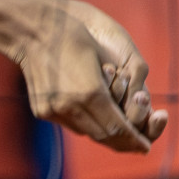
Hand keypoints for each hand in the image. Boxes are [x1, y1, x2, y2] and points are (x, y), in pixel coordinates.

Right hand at [15, 0, 167, 153]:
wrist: (32, 31)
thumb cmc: (74, 37)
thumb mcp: (103, 59)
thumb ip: (118, 93)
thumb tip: (127, 120)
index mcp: (90, 93)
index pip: (118, 128)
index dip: (134, 139)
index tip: (146, 146)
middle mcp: (71, 107)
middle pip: (104, 136)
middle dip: (123, 141)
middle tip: (137, 143)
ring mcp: (54, 110)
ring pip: (87, 132)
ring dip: (104, 132)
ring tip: (118, 130)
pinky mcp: (43, 110)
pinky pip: (70, 124)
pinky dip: (84, 123)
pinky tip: (91, 115)